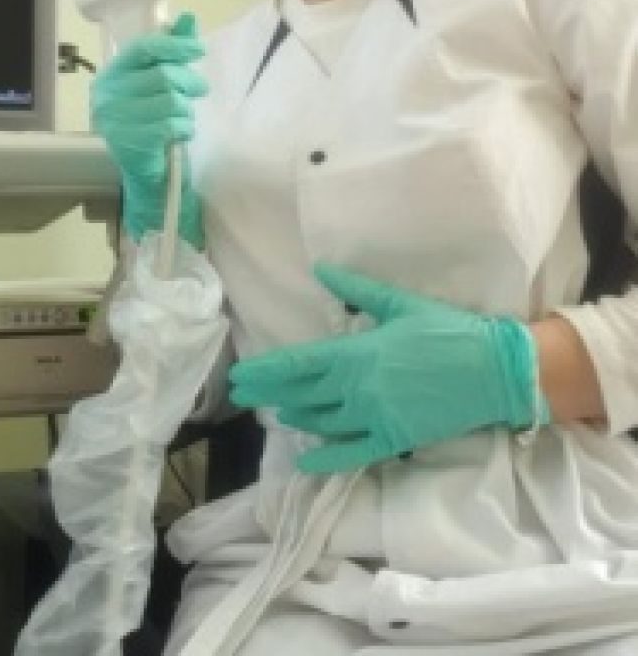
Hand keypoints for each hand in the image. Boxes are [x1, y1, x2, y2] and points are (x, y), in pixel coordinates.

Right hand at [89, 12, 206, 246]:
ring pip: (171, 101)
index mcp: (111, 74)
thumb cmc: (153, 121)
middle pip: (163, 75)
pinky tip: (179, 134)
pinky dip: (185, 128)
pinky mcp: (131, 143)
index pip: (144, 48)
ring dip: (187, 110)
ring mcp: (116, 121)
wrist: (147, 172)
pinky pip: (173, 125)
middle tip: (199, 89)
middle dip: (189, 81)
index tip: (198, 49)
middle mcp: (107, 95)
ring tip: (183, 117)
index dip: (175, 45)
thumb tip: (188, 18)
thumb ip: (170, 51)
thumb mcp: (160, 83)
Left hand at [229, 264, 550, 473]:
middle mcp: (358, 388)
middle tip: (241, 396)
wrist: (494, 369)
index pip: (298, 364)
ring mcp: (375, 417)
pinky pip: (353, 454)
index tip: (239, 376)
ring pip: (322, 422)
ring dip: (296, 417)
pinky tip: (306, 463)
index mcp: (357, 353)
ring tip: (276, 413)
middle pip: (302, 393)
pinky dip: (326, 460)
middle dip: (268, 393)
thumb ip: (357, 290)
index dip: (265, 371)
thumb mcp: (400, 303)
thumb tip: (320, 270)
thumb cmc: (448, 329)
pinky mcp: (395, 440)